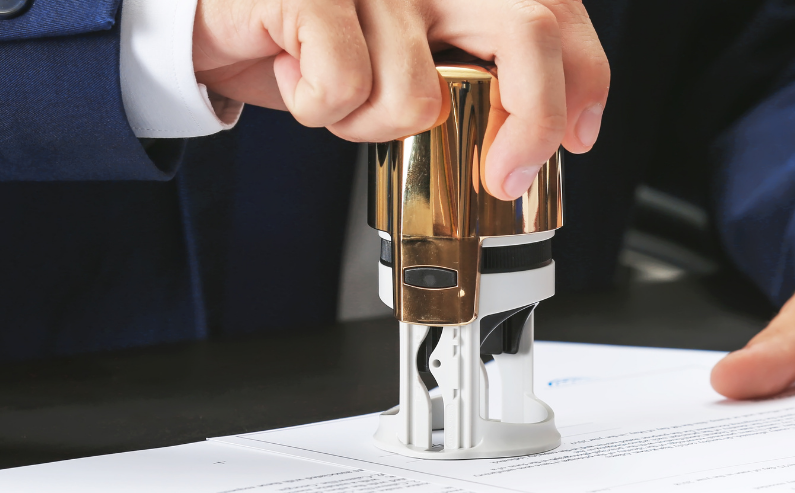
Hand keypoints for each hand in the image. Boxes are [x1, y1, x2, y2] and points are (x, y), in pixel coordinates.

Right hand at [192, 0, 609, 198]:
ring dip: (375, 125)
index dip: (585, 77)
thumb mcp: (414, 56)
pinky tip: (300, 79)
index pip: (556, 8)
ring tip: (342, 98)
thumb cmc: (314, 41)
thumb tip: (544, 135)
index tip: (580, 136)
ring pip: (421, 92)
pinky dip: (323, 109)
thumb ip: (476, 72)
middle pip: (527, 32)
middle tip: (506, 174)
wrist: (210, 19)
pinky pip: (347, 85)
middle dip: (532, 121)